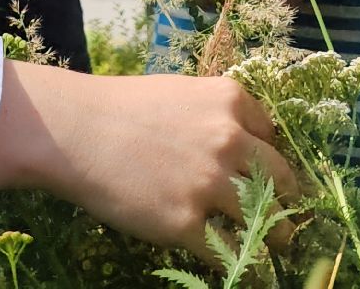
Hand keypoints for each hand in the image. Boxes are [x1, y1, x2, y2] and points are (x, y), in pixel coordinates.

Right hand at [0, 62, 299, 261]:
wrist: (74, 131)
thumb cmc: (120, 108)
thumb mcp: (180, 93)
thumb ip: (215, 114)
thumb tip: (241, 143)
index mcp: (230, 101)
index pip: (273, 136)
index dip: (269, 160)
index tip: (266, 178)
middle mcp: (229, 139)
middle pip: (282, 179)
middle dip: (285, 201)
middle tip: (283, 218)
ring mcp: (209, 183)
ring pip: (265, 219)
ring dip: (272, 237)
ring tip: (268, 247)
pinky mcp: (186, 222)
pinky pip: (229, 251)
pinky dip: (238, 262)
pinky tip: (239, 267)